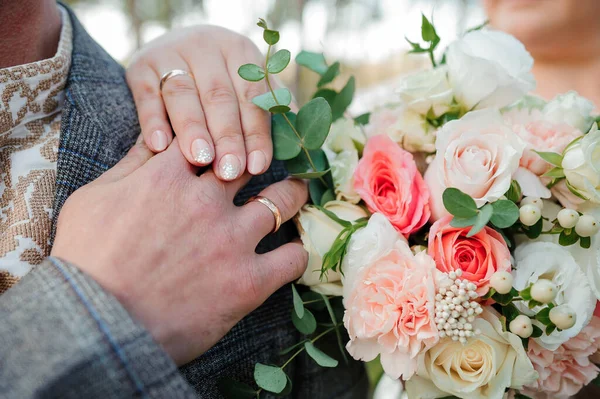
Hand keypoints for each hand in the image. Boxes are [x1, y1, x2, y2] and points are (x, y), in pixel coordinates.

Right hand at [51, 138, 307, 364]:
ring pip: (283, 201)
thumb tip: (155, 135)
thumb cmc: (86, 260)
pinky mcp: (248, 281)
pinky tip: (292, 252)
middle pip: (250, 162)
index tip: (226, 146)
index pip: (206, 137)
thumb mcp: (94, 199)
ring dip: (292, 194)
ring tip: (296, 192)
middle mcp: (208, 200)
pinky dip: (296, 253)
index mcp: (169, 175)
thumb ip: (131, 164)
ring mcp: (232, 240)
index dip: (218, 139)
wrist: (96, 324)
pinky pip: (292, 258)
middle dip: (258, 158)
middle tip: (268, 162)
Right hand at [127, 26, 272, 180]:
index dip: (256, 132)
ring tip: (200, 159)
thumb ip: (272, 108)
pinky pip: (147, 94)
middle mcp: (207, 47)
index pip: (252, 96)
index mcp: (241, 52)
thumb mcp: (248, 84)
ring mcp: (171, 53)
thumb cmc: (221, 81)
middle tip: (230, 170)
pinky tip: (159, 146)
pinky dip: (153, 120)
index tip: (258, 166)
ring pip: (183, 94)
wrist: (172, 51)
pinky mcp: (140, 66)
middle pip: (219, 96)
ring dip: (193, 128)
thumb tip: (301, 144)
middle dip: (227, 136)